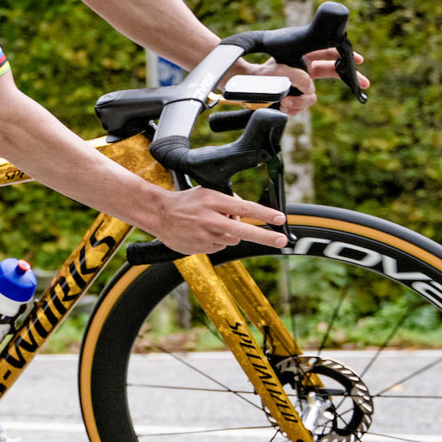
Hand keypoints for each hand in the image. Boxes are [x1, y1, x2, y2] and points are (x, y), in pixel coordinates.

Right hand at [146, 187, 287, 255]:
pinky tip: (203, 233)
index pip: (245, 207)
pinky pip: (219, 246)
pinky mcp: (201, 248)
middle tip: (282, 240)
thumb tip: (245, 214)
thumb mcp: (207, 193)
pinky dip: (217, 241)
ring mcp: (206, 235)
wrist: (159, 214)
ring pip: (232, 239)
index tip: (280, 218)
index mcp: (213, 201)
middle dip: (266, 236)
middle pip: (244, 230)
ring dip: (230, 234)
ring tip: (212, 225)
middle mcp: (210, 219)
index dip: (265, 214)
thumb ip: (228, 202)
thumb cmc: (186, 202)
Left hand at [246, 49, 370, 116]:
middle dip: (348, 78)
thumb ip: (300, 78)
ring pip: (312, 97)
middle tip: (364, 83)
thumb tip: (310, 90)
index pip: (327, 54)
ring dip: (301, 101)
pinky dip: (292, 108)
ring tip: (287, 101)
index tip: (358, 60)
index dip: (344, 56)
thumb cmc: (259, 74)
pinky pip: (300, 108)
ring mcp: (298, 86)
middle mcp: (303, 71)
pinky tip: (282, 106)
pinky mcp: (292, 100)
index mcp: (302, 57)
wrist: (243, 88)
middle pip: (331, 72)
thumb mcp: (281, 70)